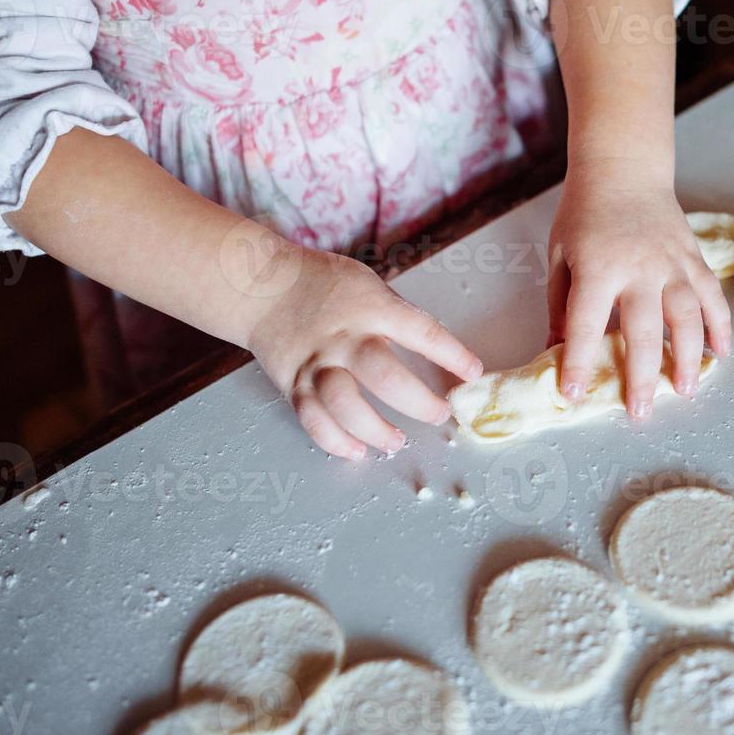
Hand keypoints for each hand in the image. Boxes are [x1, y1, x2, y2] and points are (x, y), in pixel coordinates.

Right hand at [247, 246, 482, 458]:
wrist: (260, 286)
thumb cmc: (323, 284)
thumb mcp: (369, 285)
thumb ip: (398, 318)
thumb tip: (437, 352)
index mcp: (371, 308)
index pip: (420, 332)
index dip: (451, 355)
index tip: (473, 373)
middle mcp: (343, 337)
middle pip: (384, 376)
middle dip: (418, 402)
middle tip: (440, 414)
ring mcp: (315, 363)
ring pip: (345, 405)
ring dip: (376, 430)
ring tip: (396, 441)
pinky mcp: (292, 383)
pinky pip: (313, 420)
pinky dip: (336, 441)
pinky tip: (358, 450)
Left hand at [546, 162, 729, 417]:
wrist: (624, 169)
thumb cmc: (584, 214)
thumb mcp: (560, 256)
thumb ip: (560, 305)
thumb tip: (555, 350)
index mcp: (598, 268)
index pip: (585, 323)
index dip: (578, 362)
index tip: (574, 394)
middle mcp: (639, 268)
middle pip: (644, 330)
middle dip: (642, 375)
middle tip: (640, 411)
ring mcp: (672, 263)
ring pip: (687, 317)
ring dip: (689, 357)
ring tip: (686, 389)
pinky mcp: (693, 258)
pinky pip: (711, 296)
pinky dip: (720, 325)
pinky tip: (721, 352)